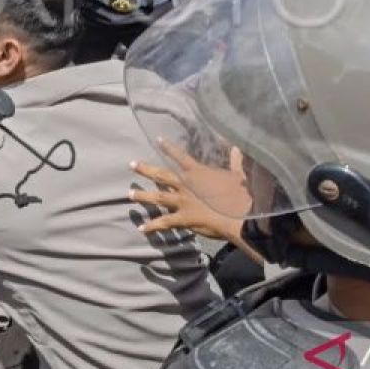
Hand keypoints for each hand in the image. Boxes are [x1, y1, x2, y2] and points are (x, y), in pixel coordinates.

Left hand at [129, 142, 248, 240]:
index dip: (168, 148)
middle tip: (132, 164)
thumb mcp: (238, 175)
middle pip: (161, 175)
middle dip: (145, 169)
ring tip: (129, 194)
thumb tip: (237, 148)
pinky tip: (141, 228)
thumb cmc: (240, 194)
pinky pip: (164, 222)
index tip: (157, 140)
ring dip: (143, 196)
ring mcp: (182, 201)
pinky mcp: (183, 218)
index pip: (180, 157)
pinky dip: (152, 226)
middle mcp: (185, 185)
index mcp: (197, 172)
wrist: (240, 215)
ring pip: (158, 197)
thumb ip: (236, 161)